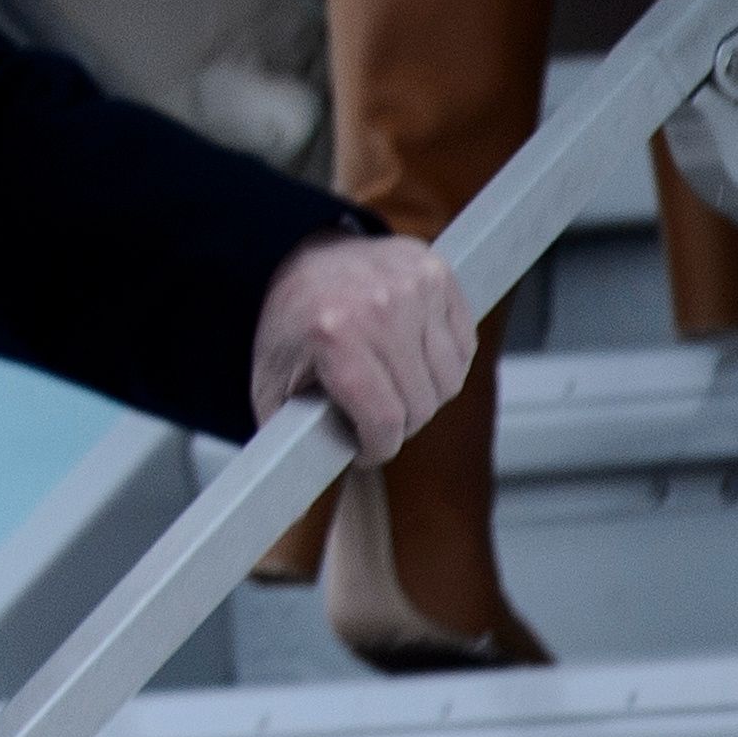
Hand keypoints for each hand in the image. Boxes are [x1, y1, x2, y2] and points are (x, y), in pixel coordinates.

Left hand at [249, 232, 474, 462]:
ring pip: (449, 380)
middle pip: (421, 405)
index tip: (367, 450)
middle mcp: (377, 307)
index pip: (385, 420)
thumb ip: (287, 432)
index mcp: (333, 335)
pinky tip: (413, 356)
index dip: (378, 447)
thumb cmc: (290, 322)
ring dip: (425, 394)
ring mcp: (412, 286)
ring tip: (392, 384)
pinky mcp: (437, 274)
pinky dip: (445, 361)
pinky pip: (465, 346)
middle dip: (398, 424)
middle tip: (375, 416)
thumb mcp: (272, 381)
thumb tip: (294, 483)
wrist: (300, 254)